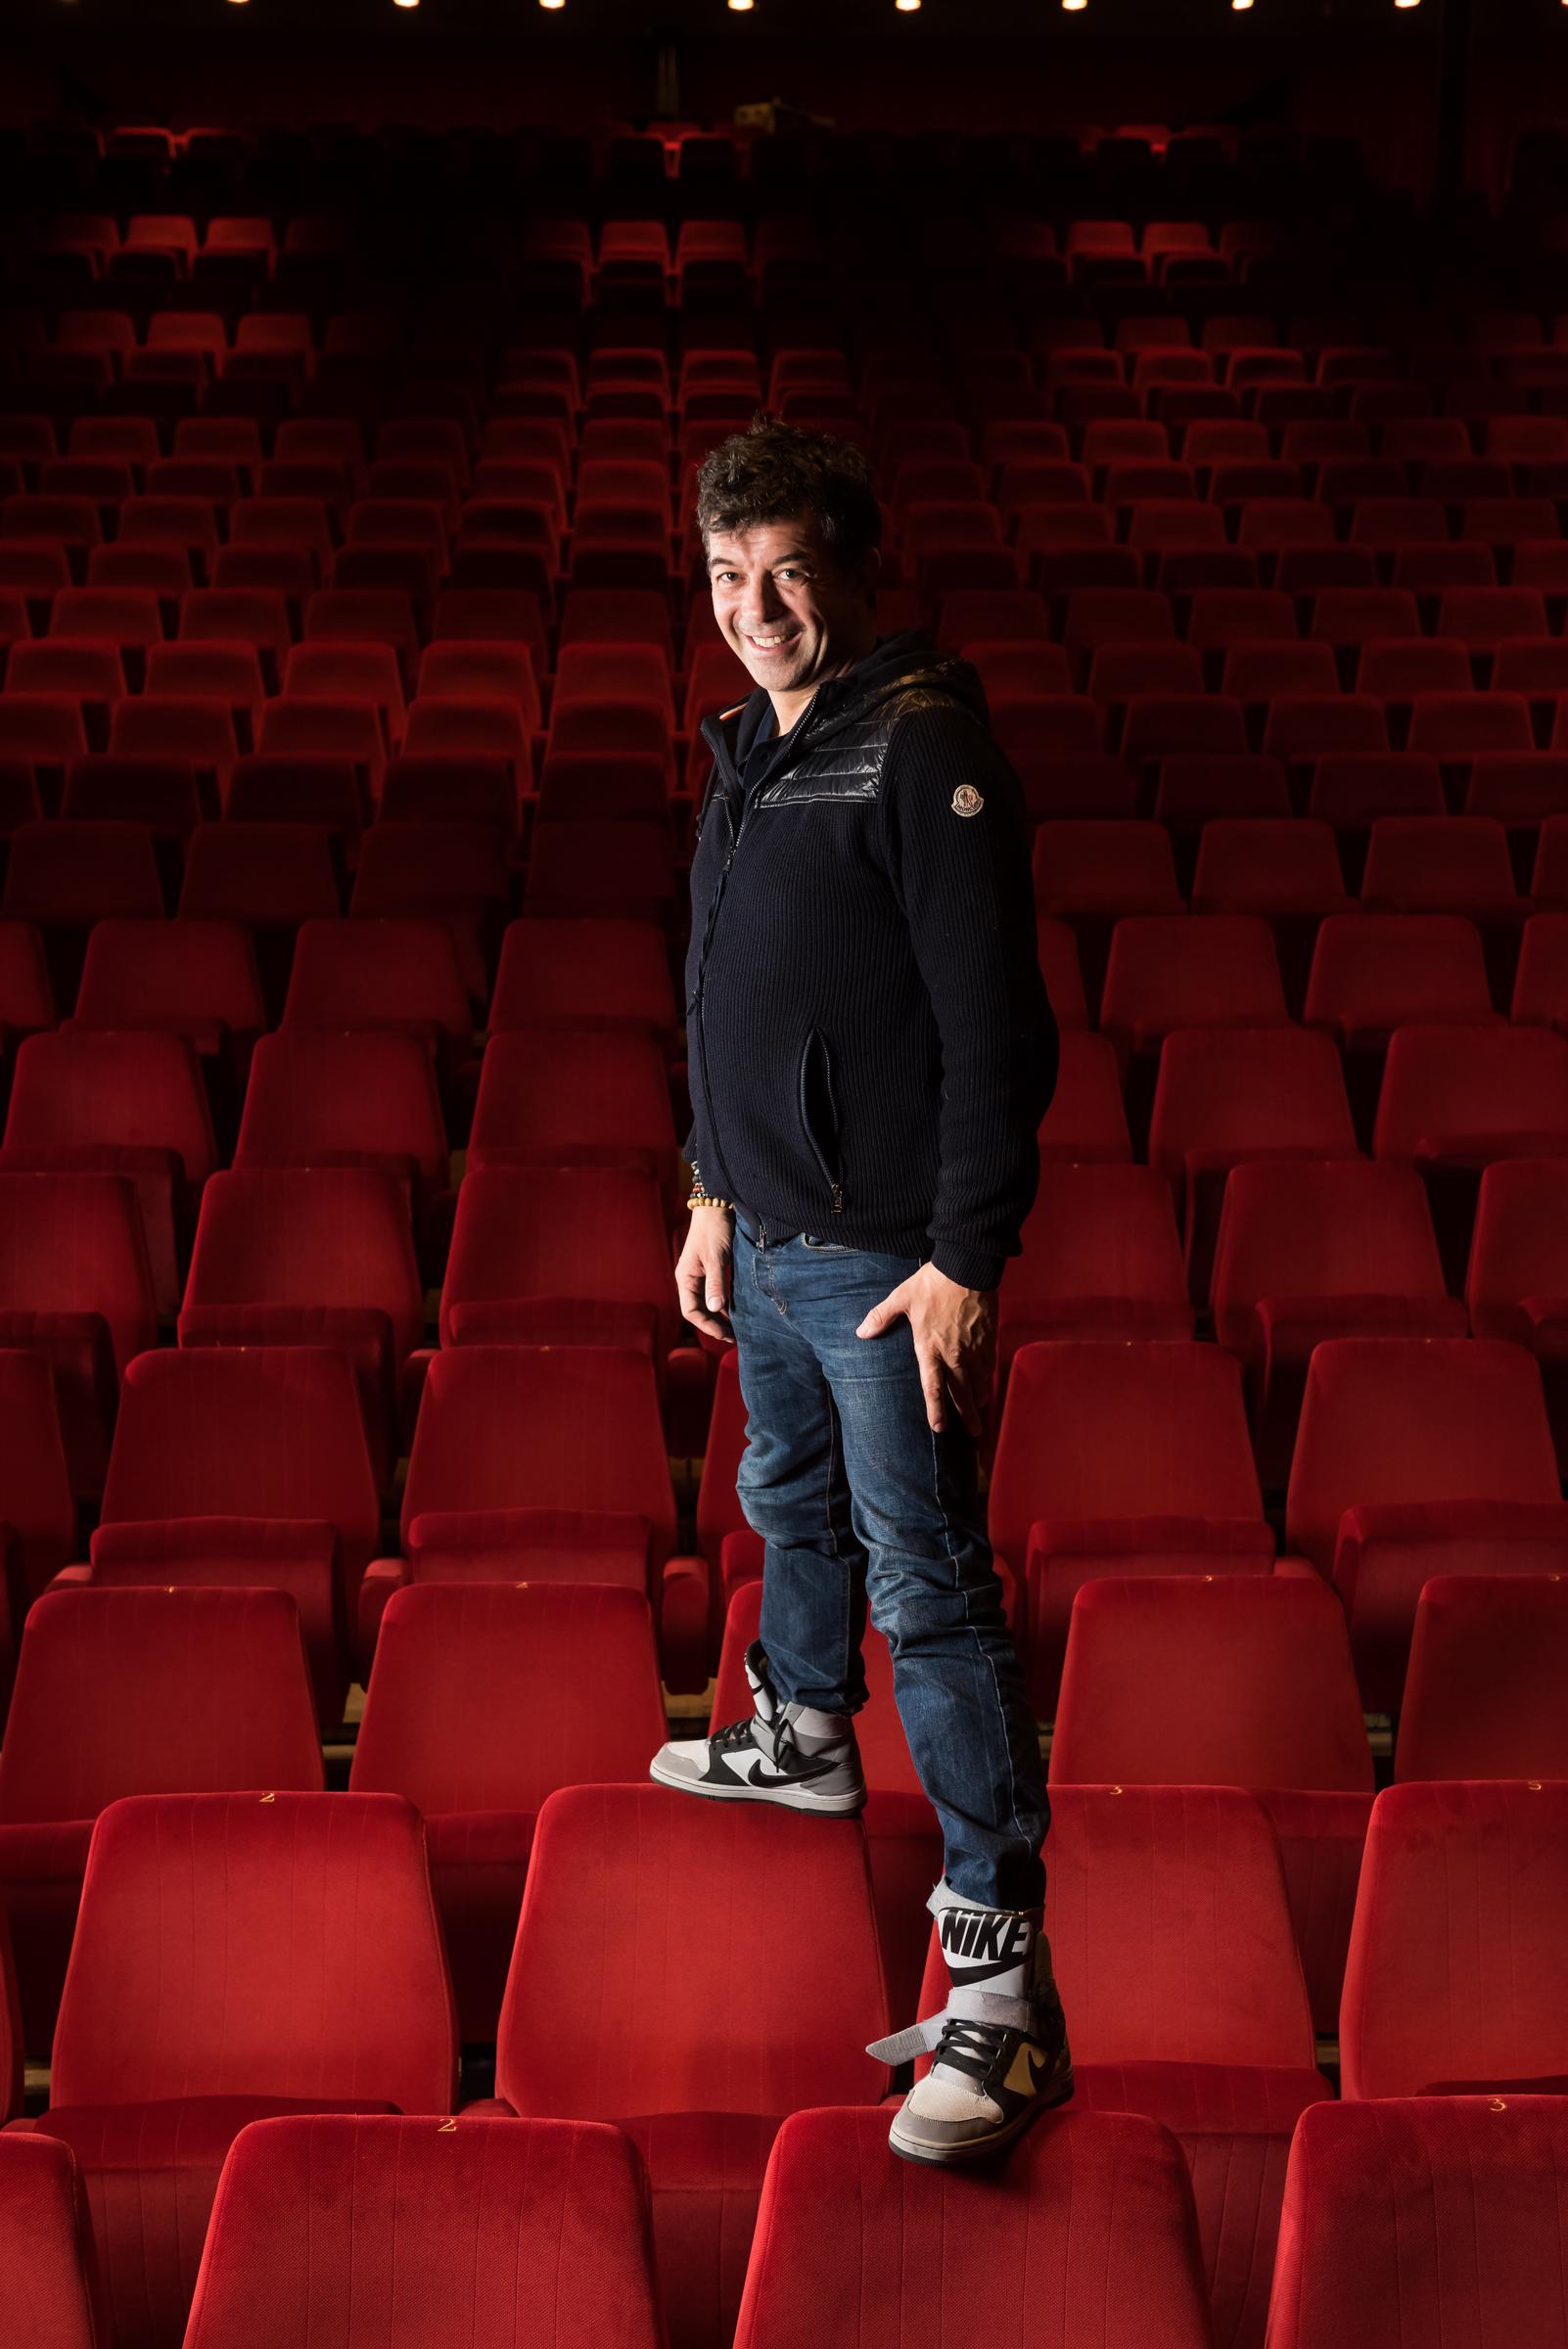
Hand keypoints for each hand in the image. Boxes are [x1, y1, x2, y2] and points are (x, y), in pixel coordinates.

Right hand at [676, 1203, 736, 1344]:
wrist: (717, 1205)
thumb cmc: (715, 1229)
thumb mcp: (717, 1257)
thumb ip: (715, 1283)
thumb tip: (716, 1309)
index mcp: (686, 1278)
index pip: (691, 1311)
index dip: (708, 1326)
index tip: (727, 1335)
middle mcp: (689, 1279)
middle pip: (697, 1311)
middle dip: (714, 1326)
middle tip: (734, 1337)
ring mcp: (698, 1275)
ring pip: (705, 1304)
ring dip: (718, 1317)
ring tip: (735, 1329)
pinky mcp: (709, 1269)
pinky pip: (712, 1294)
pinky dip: (722, 1305)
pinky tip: (734, 1311)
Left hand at [855, 1262, 996, 1434]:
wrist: (966, 1267)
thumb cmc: (932, 1283)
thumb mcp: (901, 1297)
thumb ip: (881, 1317)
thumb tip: (860, 1332)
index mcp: (929, 1348)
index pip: (932, 1388)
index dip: (936, 1410)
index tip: (939, 1429)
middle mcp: (953, 1355)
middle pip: (961, 1393)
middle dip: (967, 1416)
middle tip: (974, 1433)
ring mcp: (974, 1348)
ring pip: (979, 1382)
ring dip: (979, 1399)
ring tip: (979, 1410)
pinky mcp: (988, 1338)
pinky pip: (989, 1365)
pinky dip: (988, 1378)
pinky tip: (987, 1384)